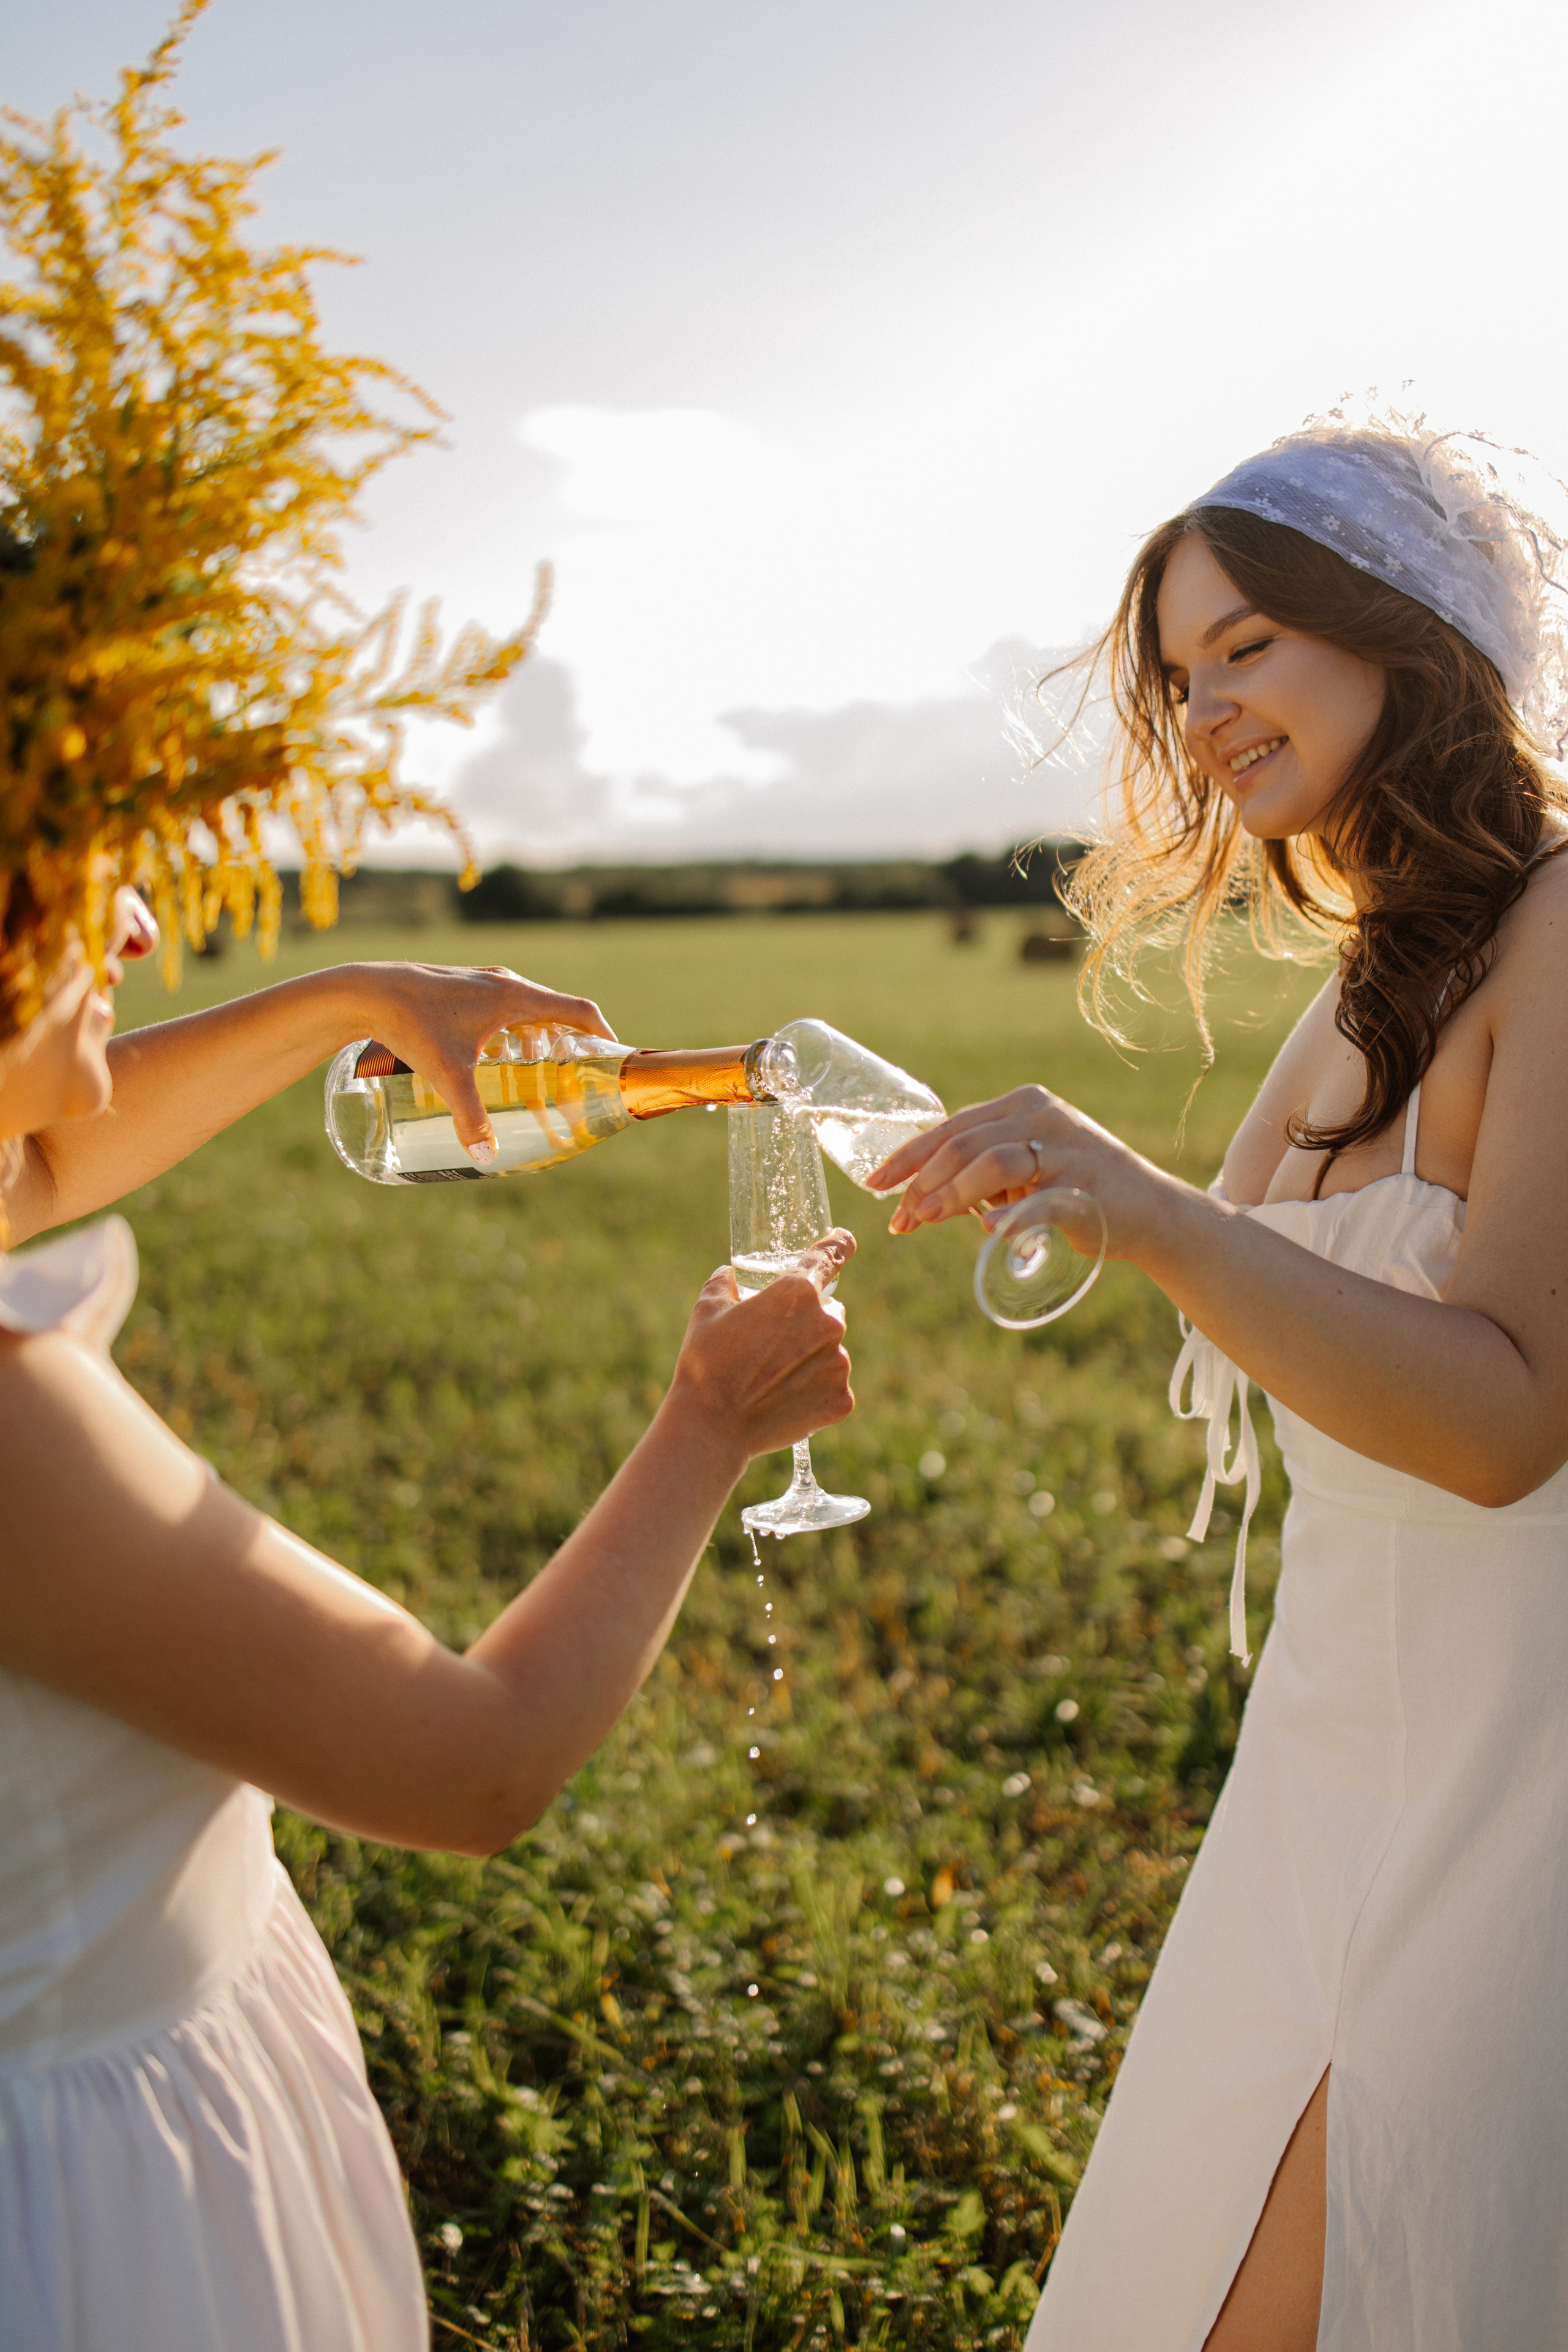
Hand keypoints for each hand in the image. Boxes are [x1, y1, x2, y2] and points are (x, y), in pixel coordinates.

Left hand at [355, 962, 616, 1164]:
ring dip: (539, 1037)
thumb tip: (487, 1157)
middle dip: (569, 1045)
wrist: (366, 990)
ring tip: (535, 1070)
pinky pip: (503, 1008)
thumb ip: (470, 1116)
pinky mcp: (462, 988)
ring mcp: (482, 982)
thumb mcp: (446, 1073)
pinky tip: (493, 1057)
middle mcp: (505, 983)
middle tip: (573, 1077)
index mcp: (515, 996)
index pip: (579, 1011)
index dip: (603, 1035)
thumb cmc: (410, 1023)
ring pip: (527, 1010)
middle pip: (556, 1012)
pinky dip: (512, 1031)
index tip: (612, 1060)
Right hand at [669, 1230, 856, 1464]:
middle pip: (828, 1311)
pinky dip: (814, 1391)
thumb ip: (723, 1284)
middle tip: (771, 1344)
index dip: (839, 1244)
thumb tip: (728, 1275)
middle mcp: (828, 1323)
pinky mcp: (841, 1399)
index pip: (830, 1256)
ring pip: (831, 1350)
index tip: (845, 1240)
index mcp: (797, 1292)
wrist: (711, 1427)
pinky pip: (832, 1386)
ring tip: (771, 1378)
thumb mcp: (707, 1311)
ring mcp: (839, 1363)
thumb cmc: (706, 1364)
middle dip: (806, 1322)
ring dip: (810, 1357)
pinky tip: (784, 1400)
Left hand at [874, 1085, 1162, 1256]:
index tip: (875, 1183)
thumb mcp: (1025, 1165)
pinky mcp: (1088, 1188)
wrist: (1149, 1209)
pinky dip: (1014, 1216)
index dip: (909, 1156)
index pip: (952, 1127)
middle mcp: (1042, 1117)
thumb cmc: (1074, 1187)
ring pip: (995, 1164)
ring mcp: (1067, 1151)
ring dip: (952, 1194)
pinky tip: (989, 1232)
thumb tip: (914, 1197)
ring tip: (924, 1219)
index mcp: (1022, 1104)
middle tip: (900, 1217)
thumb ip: (979, 1169)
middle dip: (923, 1182)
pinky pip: (1043, 1200)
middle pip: (965, 1145)